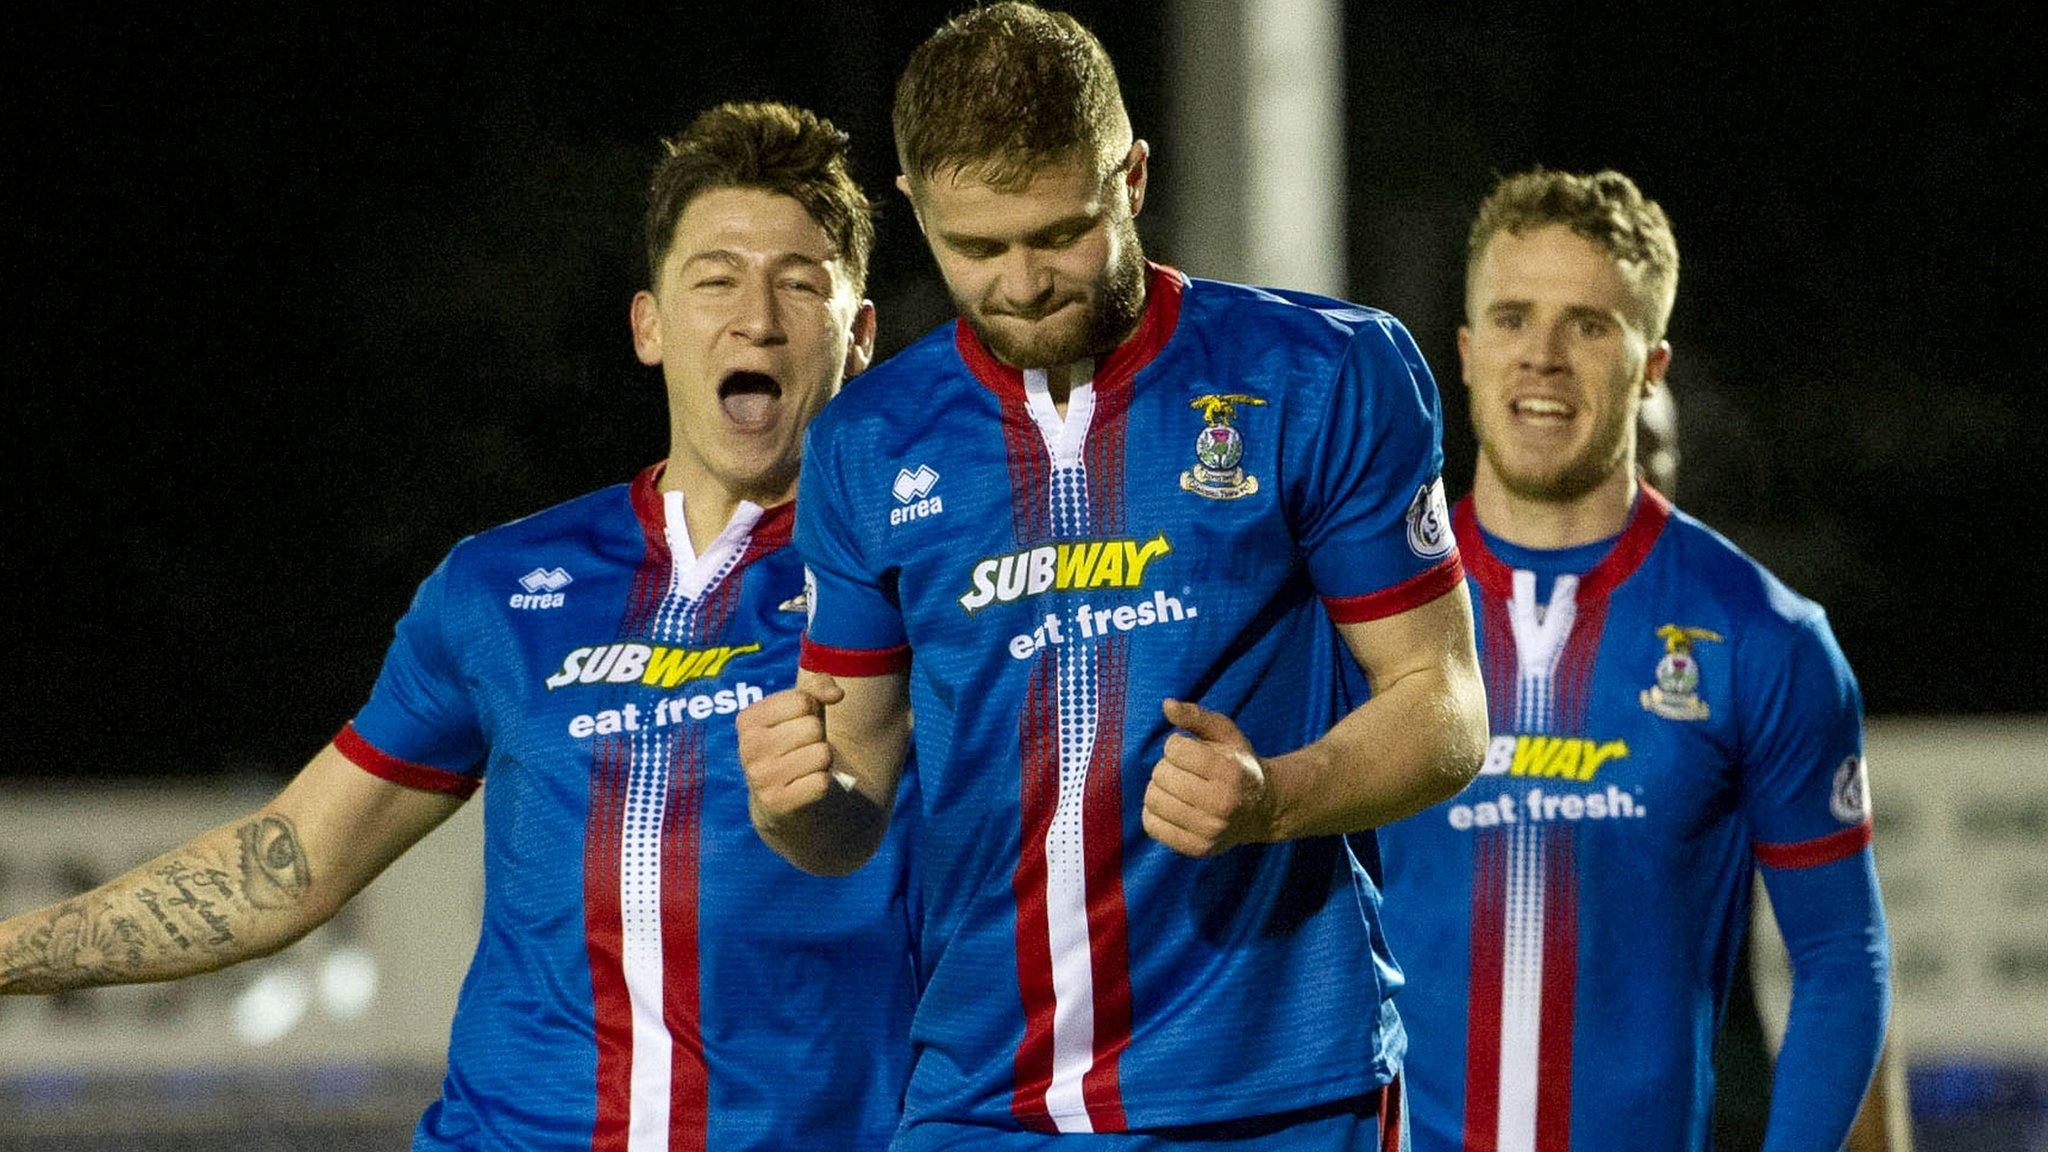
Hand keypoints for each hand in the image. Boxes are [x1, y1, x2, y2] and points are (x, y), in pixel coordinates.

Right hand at [738, 676, 852, 832]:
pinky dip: (823, 784)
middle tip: (804, 751)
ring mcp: (761, 777)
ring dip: (823, 761)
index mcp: (748, 720)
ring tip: (807, 768)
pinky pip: (822, 783)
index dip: (813, 712)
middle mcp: (748, 748)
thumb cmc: (794, 746)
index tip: (800, 725)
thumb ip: (818, 687)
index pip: (802, 701)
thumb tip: (836, 695)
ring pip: (822, 754)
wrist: (780, 804)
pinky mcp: (777, 804)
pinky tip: (807, 787)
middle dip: (818, 738)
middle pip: (813, 727)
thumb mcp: (801, 712)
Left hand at [1143, 699, 1272, 857]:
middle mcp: (1222, 804)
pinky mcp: (1198, 848)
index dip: (1176, 745)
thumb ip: (1197, 716)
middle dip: (1167, 767)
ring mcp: (1210, 830)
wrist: (1262, 809)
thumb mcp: (1226, 734)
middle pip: (1161, 774)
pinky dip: (1154, 812)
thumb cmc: (1238, 764)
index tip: (1189, 751)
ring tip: (1176, 788)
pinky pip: (1152, 826)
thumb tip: (1166, 705)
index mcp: (1230, 772)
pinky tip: (1170, 806)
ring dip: (1158, 789)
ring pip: (1153, 800)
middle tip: (1183, 771)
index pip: (1174, 750)